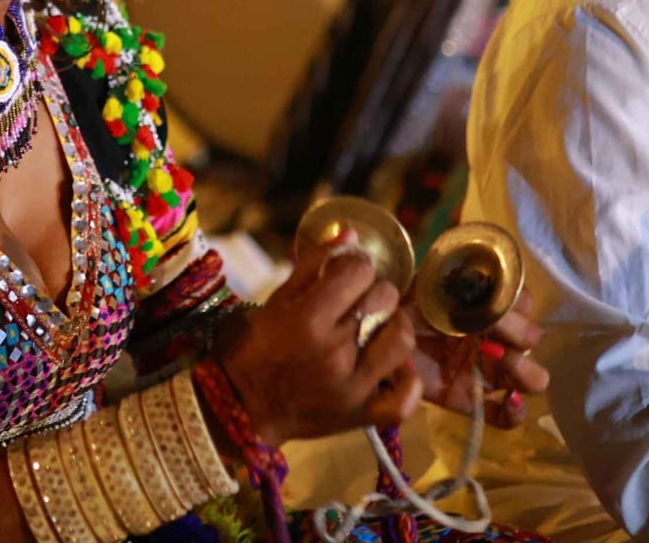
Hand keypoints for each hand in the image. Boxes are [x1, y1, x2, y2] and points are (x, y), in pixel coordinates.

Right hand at [215, 230, 422, 446]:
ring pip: (402, 339)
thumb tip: (350, 233)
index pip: (358, 270)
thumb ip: (313, 266)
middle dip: (372, 291)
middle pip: (384, 298)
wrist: (241, 407)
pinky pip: (406, 397)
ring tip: (377, 328)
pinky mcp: (363, 415)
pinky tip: (391, 368)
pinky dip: (406, 381)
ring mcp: (352, 386)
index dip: (354, 265)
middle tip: (357, 300)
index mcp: (307, 319)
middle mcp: (334, 351)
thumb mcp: (274, 300)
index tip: (345, 273)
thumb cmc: (251, 348)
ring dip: (392, 326)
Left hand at [410, 289, 548, 427]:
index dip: (516, 302)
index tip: (496, 300)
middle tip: (493, 329)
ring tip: (502, 361)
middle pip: (531, 338)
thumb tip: (468, 280)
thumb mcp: (421, 289)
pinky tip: (508, 401)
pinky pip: (506, 416)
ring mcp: (486, 372)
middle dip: (520, 332)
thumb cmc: (399, 309)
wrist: (372, 342)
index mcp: (485, 308)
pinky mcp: (472, 401)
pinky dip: (514, 412)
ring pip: (532, 377)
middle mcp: (493, 339)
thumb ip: (447, 284)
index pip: (521, 302)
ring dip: (524, 369)